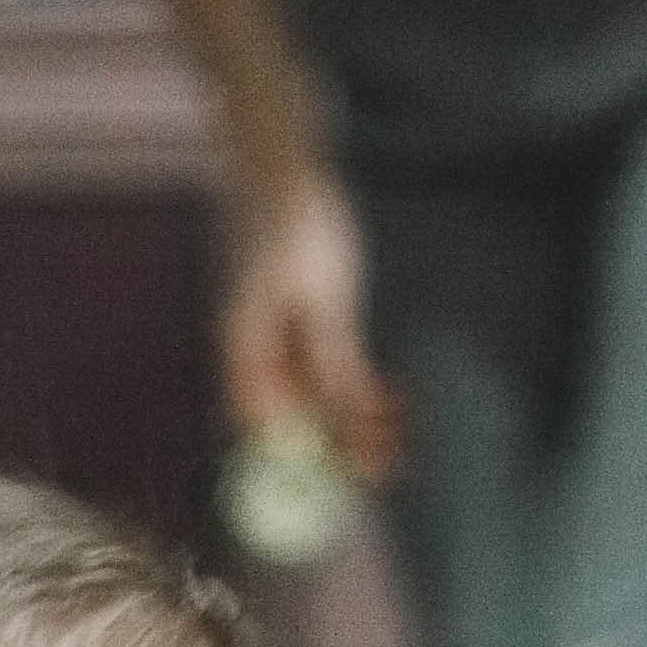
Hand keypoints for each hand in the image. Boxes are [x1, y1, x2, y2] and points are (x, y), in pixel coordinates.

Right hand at [222, 168, 404, 484]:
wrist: (284, 167)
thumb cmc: (290, 219)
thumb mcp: (319, 289)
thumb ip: (328, 350)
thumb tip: (337, 412)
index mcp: (247, 352)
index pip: (271, 424)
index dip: (303, 459)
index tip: (339, 479)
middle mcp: (262, 356)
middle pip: (300, 418)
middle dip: (340, 448)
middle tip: (383, 471)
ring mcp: (286, 341)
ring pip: (322, 398)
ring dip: (359, 424)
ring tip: (400, 446)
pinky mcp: (312, 323)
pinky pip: (337, 369)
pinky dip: (364, 390)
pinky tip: (394, 404)